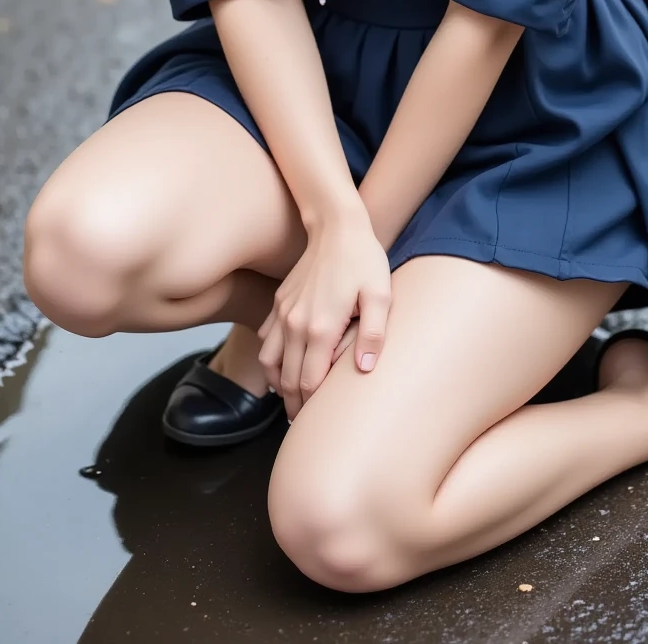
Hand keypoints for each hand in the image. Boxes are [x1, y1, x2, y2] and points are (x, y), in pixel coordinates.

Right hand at [256, 209, 391, 418]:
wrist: (336, 227)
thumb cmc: (363, 260)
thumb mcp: (380, 295)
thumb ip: (373, 334)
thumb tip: (363, 370)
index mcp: (321, 328)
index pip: (309, 383)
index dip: (313, 406)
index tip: (320, 420)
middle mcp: (296, 324)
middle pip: (287, 379)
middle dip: (295, 405)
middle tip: (305, 421)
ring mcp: (284, 313)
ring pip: (270, 363)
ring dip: (279, 385)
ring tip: (292, 399)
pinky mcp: (279, 303)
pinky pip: (267, 341)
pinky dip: (272, 360)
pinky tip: (285, 366)